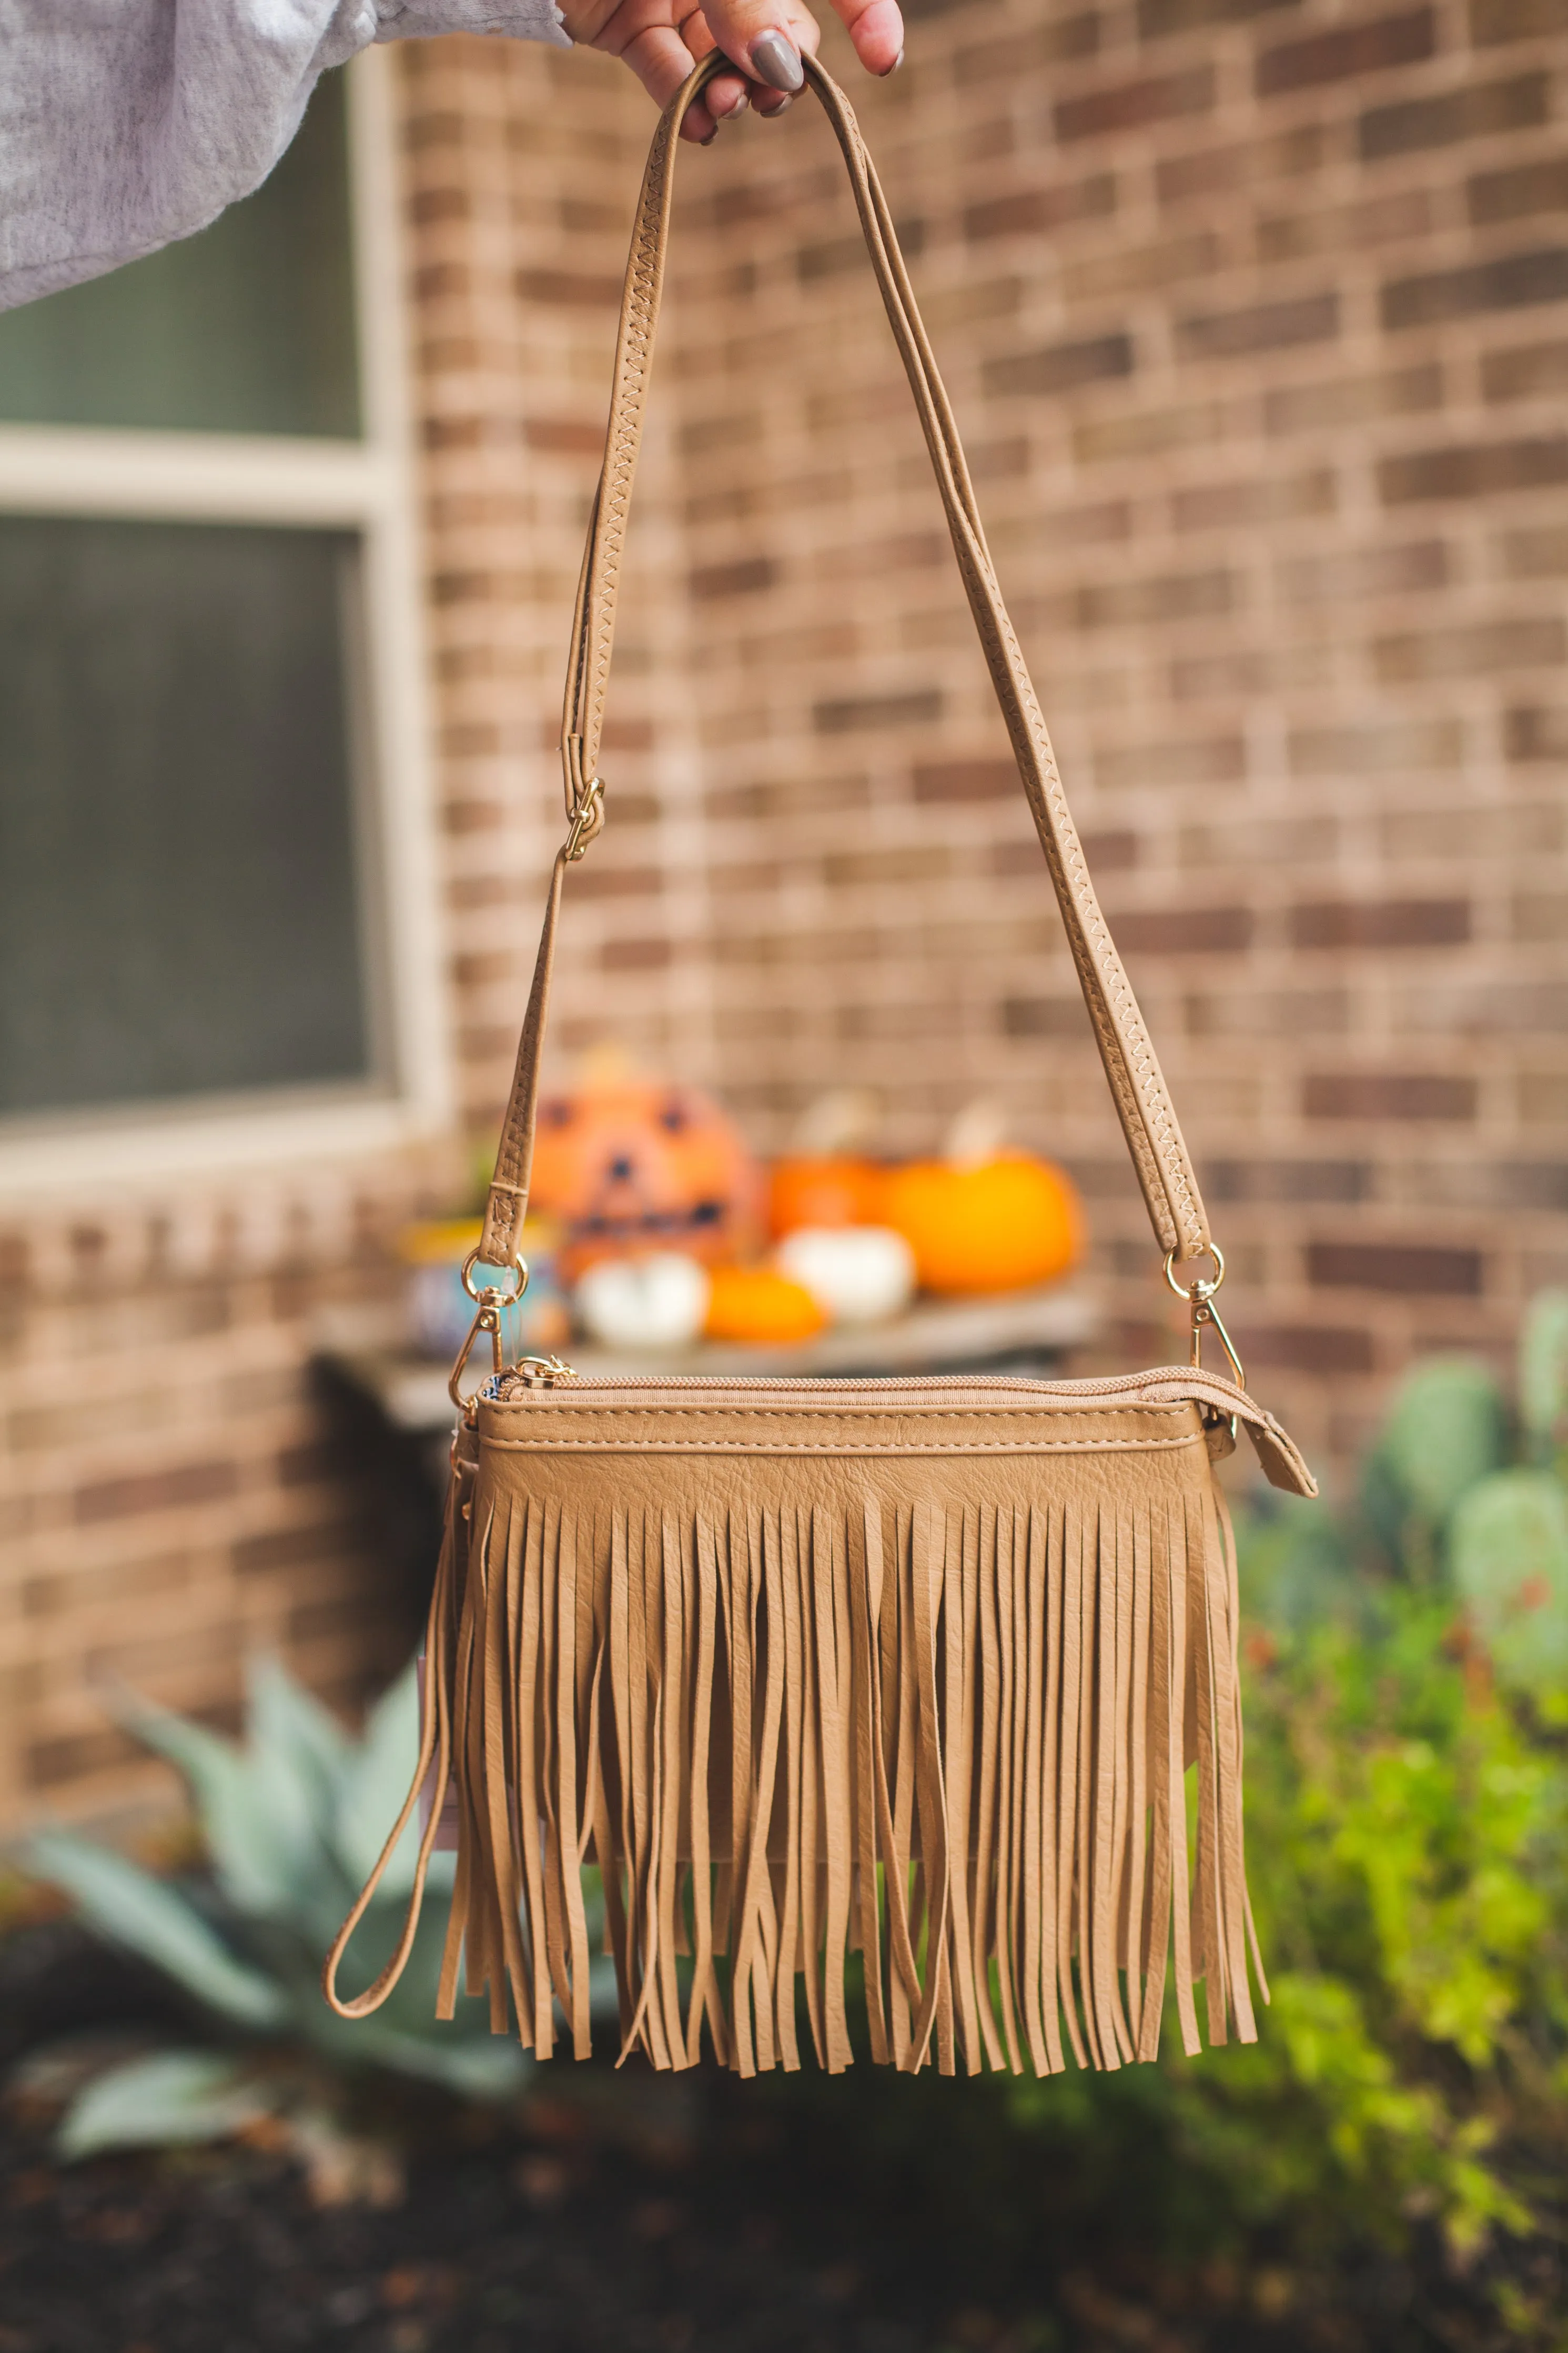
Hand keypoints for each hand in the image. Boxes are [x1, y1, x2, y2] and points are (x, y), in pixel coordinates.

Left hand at [556, 0, 904, 144]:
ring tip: (719, 109)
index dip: (865, 9)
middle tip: (763, 92)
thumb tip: (787, 68)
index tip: (881, 61)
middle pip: (779, 20)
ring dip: (733, 91)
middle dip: (781, 63)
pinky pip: (670, 73)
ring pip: (728, 54)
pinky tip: (692, 129)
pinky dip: (682, 105)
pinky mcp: (628, 25)